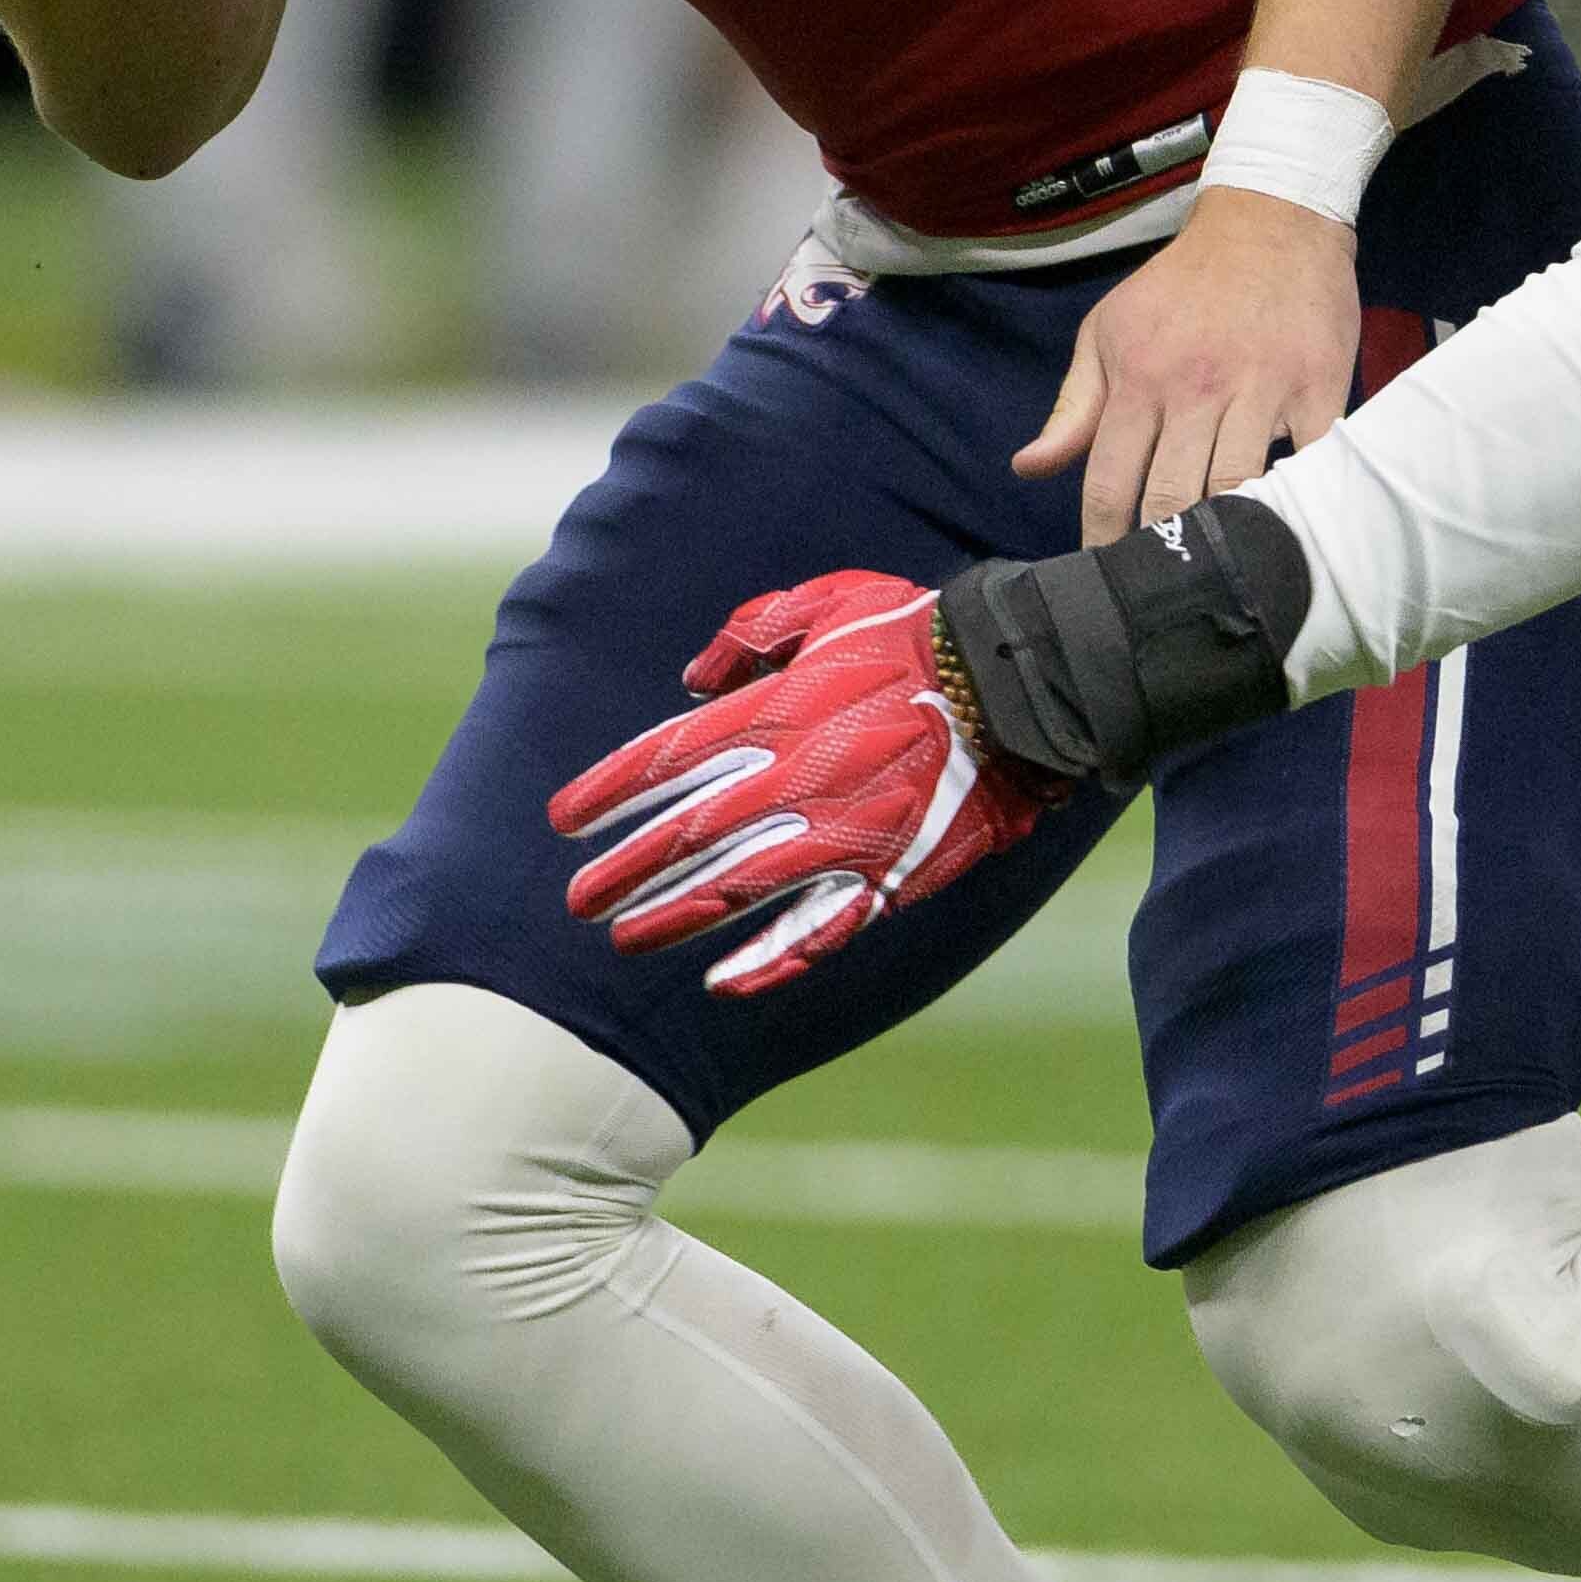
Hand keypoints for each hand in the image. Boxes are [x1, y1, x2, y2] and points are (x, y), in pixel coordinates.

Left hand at [553, 573, 1056, 997]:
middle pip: (686, 835)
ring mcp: (840, 835)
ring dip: (673, 917)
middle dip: (625, 869)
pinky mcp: (886, 874)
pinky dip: (769, 961)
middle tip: (579, 900)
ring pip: (736, 889)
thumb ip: (749, 633)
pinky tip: (724, 980)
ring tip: (625, 938)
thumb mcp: (826, 601)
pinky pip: (818, 930)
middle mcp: (795, 781)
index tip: (563, 820)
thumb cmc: (917, 632)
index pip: (666, 759)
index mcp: (775, 713)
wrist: (1017, 682)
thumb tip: (693, 680)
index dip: (608, 792)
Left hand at [1016, 187, 1355, 546]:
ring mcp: (1262, 389)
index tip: (1106, 574)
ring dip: (1226, 536)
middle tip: (1161, 587)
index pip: (1110, 481)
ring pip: (1239, 490)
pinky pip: (1310, 464)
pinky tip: (1285, 526)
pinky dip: (1298, 500)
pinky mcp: (1319, 388)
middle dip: (1161, 549)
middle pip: (1172, 497)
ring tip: (1217, 572)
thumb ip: (1073, 407)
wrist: (1272, 219)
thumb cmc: (1181, 286)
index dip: (1103, 538)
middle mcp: (1197, 387)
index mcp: (1140, 377)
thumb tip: (1027, 468)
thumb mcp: (1109, 331)